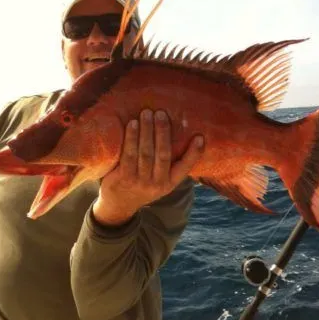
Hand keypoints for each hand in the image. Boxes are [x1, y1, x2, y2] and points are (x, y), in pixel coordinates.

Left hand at [93, 109, 203, 225]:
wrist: (119, 206)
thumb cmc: (141, 184)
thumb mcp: (159, 180)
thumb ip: (166, 162)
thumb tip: (178, 131)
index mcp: (170, 183)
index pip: (185, 167)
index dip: (194, 153)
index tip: (200, 137)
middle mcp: (157, 183)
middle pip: (162, 155)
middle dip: (162, 132)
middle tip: (161, 113)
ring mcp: (140, 182)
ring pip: (145, 153)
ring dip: (146, 131)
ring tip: (146, 113)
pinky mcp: (123, 178)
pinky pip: (129, 155)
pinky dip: (131, 138)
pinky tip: (132, 125)